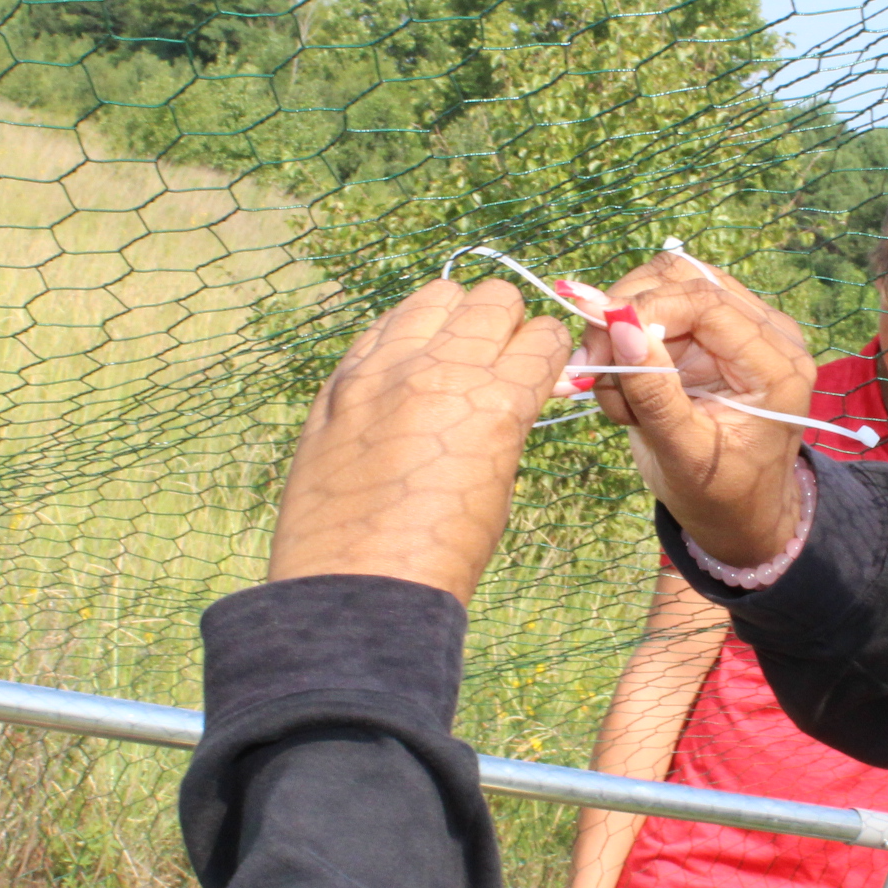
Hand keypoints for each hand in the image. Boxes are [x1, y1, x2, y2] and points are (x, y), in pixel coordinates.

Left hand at [268, 279, 574, 603]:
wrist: (355, 593)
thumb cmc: (439, 558)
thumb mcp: (498, 487)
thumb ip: (506, 422)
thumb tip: (512, 389)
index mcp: (494, 403)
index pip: (543, 336)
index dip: (548, 354)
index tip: (541, 368)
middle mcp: (438, 371)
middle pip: (494, 298)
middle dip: (507, 325)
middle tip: (498, 361)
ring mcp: (380, 371)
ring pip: (435, 295)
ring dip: (454, 318)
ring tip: (448, 358)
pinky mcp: (339, 383)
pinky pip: (381, 327)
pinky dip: (402, 338)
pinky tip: (404, 370)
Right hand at [582, 252, 816, 567]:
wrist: (740, 513)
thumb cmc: (721, 496)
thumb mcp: (684, 455)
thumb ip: (653, 391)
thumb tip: (619, 322)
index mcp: (777, 365)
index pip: (706, 300)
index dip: (645, 308)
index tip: (597, 341)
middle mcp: (766, 333)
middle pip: (682, 279)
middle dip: (625, 315)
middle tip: (589, 368)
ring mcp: (737, 326)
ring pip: (662, 285)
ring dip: (622, 330)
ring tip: (614, 392)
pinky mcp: (710, 331)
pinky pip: (655, 310)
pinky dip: (626, 344)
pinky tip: (627, 392)